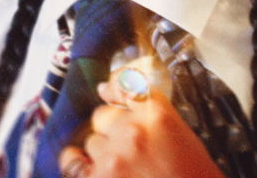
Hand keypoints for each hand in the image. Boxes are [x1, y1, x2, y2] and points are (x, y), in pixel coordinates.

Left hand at [55, 75, 223, 177]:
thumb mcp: (185, 140)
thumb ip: (149, 116)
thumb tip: (108, 92)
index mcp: (156, 117)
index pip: (125, 86)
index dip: (115, 89)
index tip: (108, 91)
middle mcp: (131, 132)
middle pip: (103, 116)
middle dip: (114, 131)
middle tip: (134, 152)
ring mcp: (112, 157)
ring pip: (92, 142)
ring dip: (105, 153)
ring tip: (130, 171)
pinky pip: (72, 161)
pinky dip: (80, 165)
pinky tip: (97, 171)